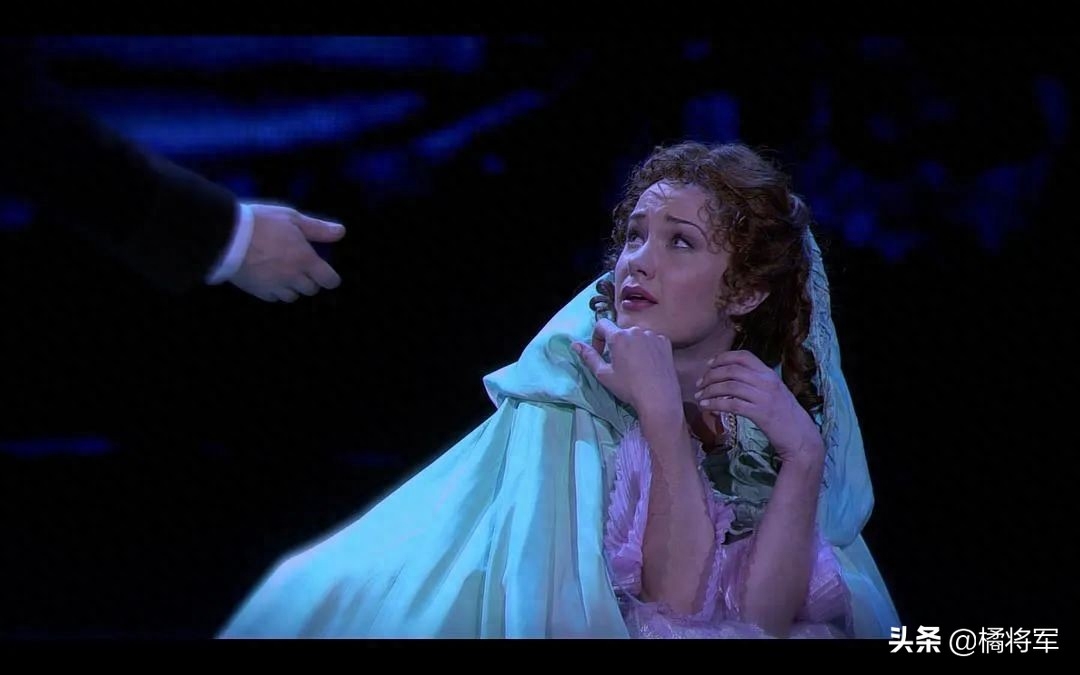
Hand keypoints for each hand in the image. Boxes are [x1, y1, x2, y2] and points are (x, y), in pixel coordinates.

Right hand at [230, 204, 344, 301]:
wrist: (228, 237)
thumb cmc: (262, 223)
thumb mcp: (292, 218)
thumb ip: (317, 228)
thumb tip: (341, 232)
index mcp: (305, 260)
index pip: (328, 280)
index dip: (331, 278)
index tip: (328, 274)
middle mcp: (293, 278)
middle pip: (311, 289)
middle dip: (311, 281)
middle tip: (303, 268)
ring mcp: (275, 287)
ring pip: (292, 296)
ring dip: (293, 288)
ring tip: (286, 274)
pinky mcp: (257, 291)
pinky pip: (273, 298)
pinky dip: (275, 292)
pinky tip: (270, 280)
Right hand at [572, 318, 682, 418]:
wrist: (658, 398)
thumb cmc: (628, 387)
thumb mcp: (603, 374)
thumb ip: (589, 356)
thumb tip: (575, 344)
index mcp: (619, 336)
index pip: (601, 324)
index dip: (596, 337)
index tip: (600, 353)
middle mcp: (636, 330)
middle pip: (620, 332)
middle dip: (615, 344)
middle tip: (617, 364)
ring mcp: (653, 335)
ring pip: (636, 336)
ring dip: (631, 345)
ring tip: (634, 365)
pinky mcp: (665, 342)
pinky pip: (651, 340)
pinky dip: (646, 347)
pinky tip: (648, 364)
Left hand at [695, 350, 823, 463]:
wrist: (801, 437)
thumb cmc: (785, 416)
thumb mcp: (772, 392)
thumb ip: (755, 383)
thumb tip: (729, 379)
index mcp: (769, 374)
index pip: (744, 356)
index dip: (723, 358)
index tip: (708, 365)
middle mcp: (767, 381)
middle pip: (732, 370)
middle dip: (711, 375)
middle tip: (699, 384)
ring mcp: (764, 397)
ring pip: (729, 386)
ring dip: (710, 390)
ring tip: (699, 397)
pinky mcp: (760, 413)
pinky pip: (732, 404)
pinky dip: (715, 404)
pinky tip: (706, 407)